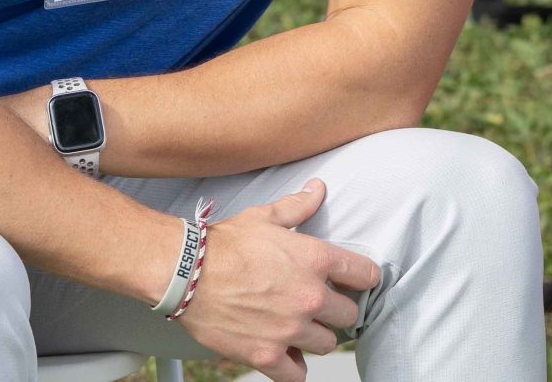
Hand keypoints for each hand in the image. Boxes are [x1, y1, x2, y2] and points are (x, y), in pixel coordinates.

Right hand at [176, 179, 379, 381]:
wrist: (187, 274)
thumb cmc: (224, 245)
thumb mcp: (266, 217)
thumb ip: (298, 206)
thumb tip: (317, 189)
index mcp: (316, 260)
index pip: (365, 274)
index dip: (363, 278)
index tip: (357, 282)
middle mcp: (310, 296)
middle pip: (349, 315)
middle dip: (338, 310)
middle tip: (323, 307)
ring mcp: (290, 329)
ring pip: (327, 344)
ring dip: (317, 337)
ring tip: (302, 328)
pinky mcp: (266, 354)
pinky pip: (296, 376)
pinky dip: (295, 369)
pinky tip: (289, 358)